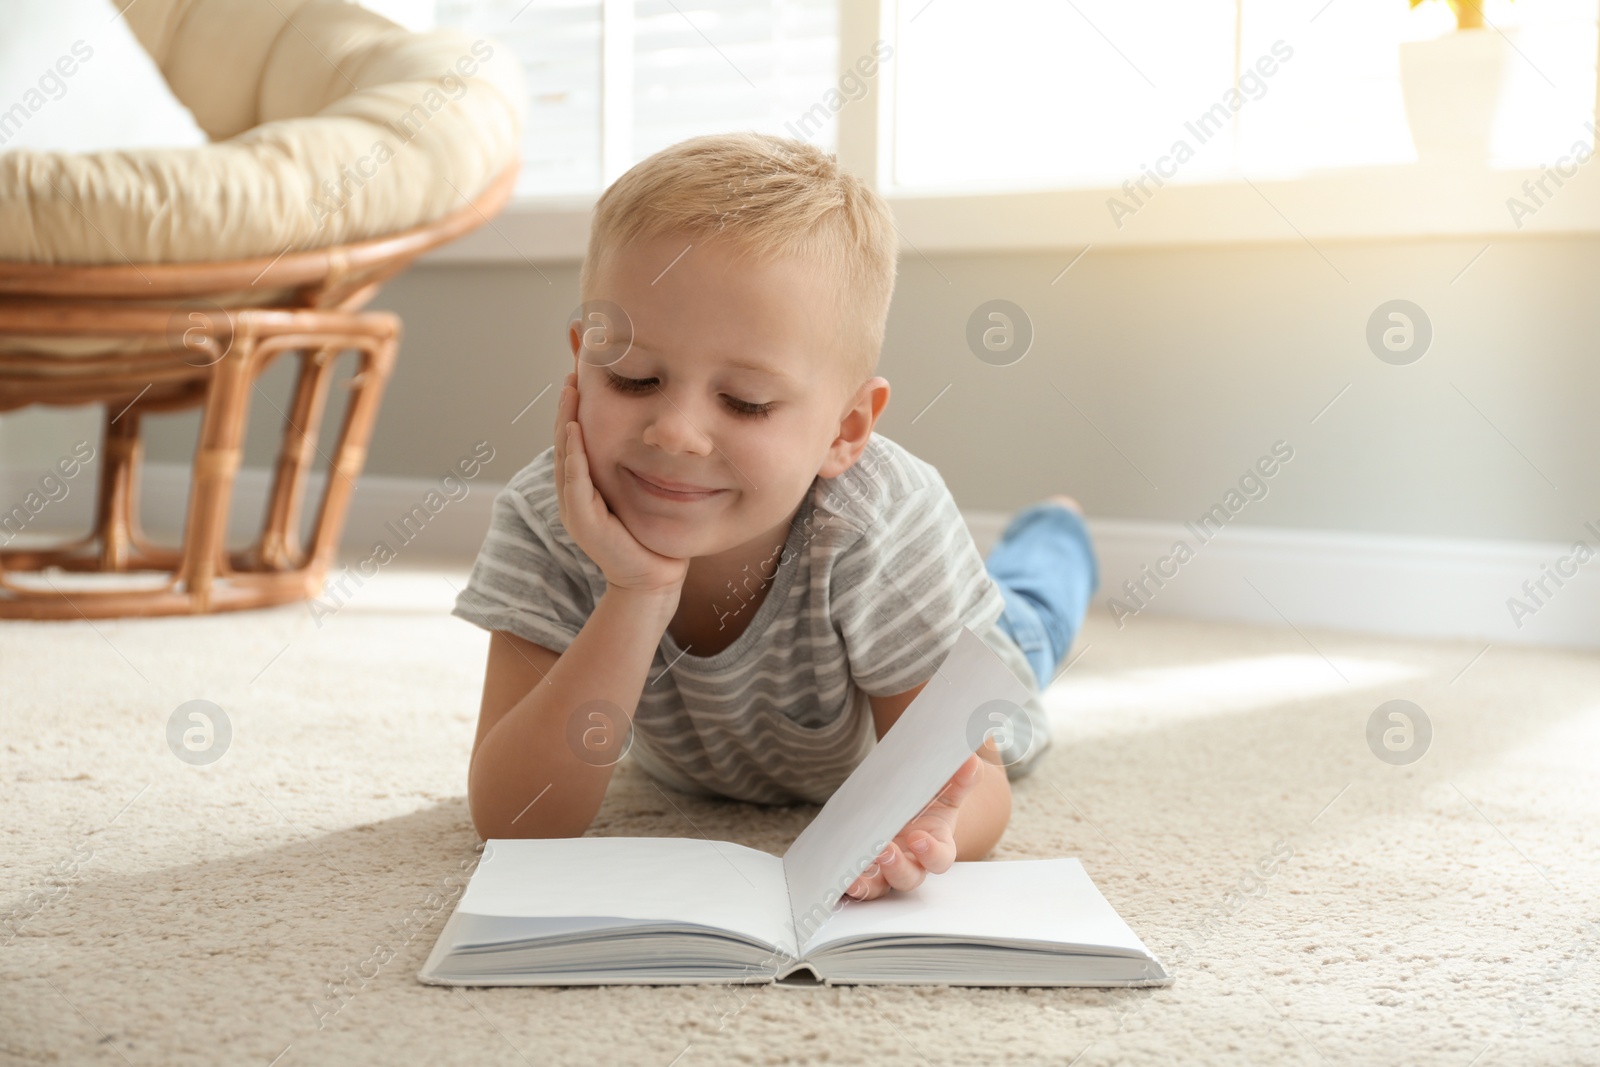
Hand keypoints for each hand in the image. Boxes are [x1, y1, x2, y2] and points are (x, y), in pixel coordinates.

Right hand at [554, 371, 690, 595]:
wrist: (655, 576)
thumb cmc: (650, 533)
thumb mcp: (639, 489)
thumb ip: (634, 464)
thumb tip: (647, 431)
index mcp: (583, 486)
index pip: (574, 439)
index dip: (574, 408)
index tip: (580, 376)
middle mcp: (572, 494)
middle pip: (564, 441)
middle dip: (566, 406)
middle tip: (571, 373)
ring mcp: (574, 509)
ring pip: (565, 456)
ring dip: (565, 422)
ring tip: (569, 392)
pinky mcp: (584, 522)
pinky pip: (576, 482)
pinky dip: (574, 455)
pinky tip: (576, 431)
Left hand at [844, 753, 984, 900]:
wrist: (906, 806)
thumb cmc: (928, 800)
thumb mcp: (943, 788)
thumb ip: (959, 779)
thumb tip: (970, 761)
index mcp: (935, 845)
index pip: (940, 859)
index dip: (931, 853)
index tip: (918, 837)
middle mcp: (911, 862)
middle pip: (909, 878)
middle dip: (897, 868)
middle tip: (884, 850)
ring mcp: (886, 870)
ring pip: (880, 887)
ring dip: (867, 885)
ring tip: (853, 877)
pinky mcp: (865, 871)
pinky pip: (856, 885)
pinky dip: (847, 886)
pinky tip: (835, 877)